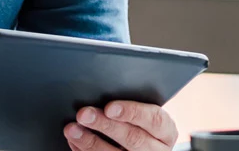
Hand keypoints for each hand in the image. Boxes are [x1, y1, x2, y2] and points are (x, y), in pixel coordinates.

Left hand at [64, 101, 178, 150]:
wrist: (146, 148)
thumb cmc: (143, 125)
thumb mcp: (147, 115)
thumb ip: (133, 106)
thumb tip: (104, 93)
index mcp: (166, 131)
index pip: (154, 120)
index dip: (132, 112)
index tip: (110, 107)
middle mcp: (157, 149)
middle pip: (133, 138)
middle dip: (105, 125)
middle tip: (84, 114)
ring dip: (90, 142)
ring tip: (72, 129)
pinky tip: (75, 142)